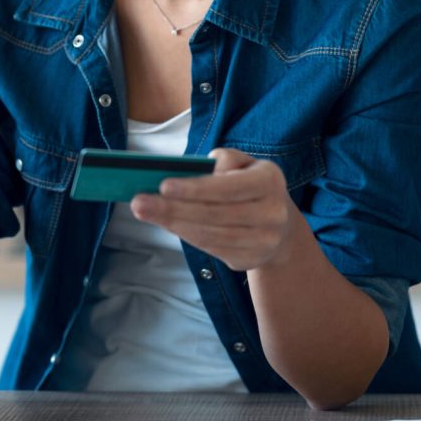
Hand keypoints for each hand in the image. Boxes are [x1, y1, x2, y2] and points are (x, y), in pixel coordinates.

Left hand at [130, 147, 299, 271]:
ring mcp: (264, 241)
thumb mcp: (243, 163)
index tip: (163, 186)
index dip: (195, 189)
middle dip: (173, 209)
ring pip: (210, 235)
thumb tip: (189, 172)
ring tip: (145, 212)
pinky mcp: (250, 260)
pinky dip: (185, 235)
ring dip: (173, 224)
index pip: (228, 187)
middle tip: (139, 202)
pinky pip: (211, 249)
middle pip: (214, 214)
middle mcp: (272, 214)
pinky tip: (166, 224)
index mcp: (270, 181)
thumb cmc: (250, 184)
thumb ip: (221, 160)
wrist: (281, 225)